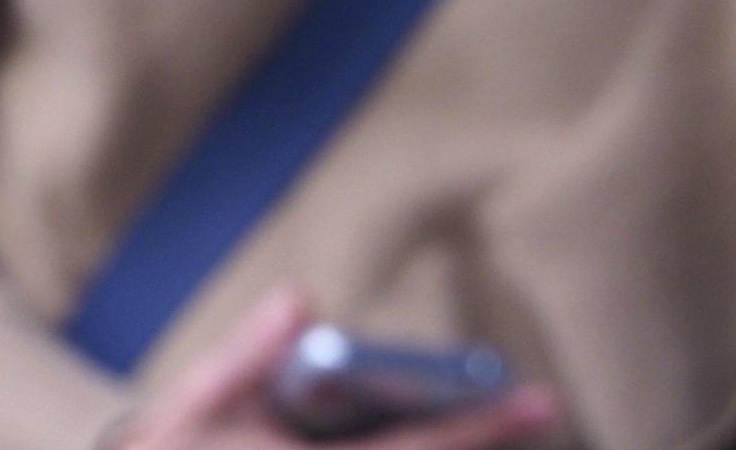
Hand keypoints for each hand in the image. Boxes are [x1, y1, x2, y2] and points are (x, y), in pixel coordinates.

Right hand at [113, 290, 561, 449]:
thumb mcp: (198, 399)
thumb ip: (251, 351)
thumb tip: (303, 300)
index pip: (420, 448)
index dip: (482, 426)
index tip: (538, 401)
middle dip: (484, 443)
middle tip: (532, 412)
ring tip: (492, 420)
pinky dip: (424, 449)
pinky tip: (431, 436)